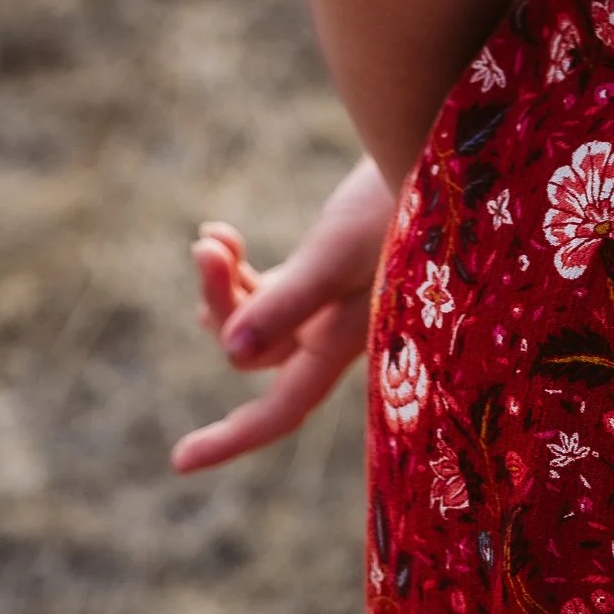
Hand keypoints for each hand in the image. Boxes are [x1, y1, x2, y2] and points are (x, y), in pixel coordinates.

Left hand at [170, 155, 397, 473]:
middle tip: (204, 246)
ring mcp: (331, 300)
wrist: (434, 153)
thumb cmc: (396, 202)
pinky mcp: (329, 267)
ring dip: (225, 283)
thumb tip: (229, 354)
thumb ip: (289, 300)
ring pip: (256, 317)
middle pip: (255, 346)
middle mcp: (335, 330)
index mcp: (345, 340)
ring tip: (210, 238)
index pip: (282, 408)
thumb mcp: (339, 251)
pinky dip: (239, 268)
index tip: (178, 461)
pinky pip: (268, 287)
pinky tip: (219, 235)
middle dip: (221, 301)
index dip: (232, 438)